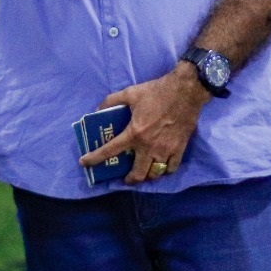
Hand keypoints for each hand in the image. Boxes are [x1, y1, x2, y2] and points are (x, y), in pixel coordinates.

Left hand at [79, 66, 208, 184]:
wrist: (185, 90)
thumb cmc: (157, 92)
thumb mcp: (130, 93)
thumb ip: (111, 101)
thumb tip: (98, 109)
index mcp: (135, 133)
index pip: (110, 150)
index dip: (95, 158)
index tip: (85, 163)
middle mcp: (149, 146)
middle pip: (138, 174)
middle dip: (129, 180)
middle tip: (125, 178)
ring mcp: (166, 150)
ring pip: (155, 174)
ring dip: (147, 176)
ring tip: (144, 172)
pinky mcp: (179, 149)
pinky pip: (171, 168)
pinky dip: (165, 170)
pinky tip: (161, 166)